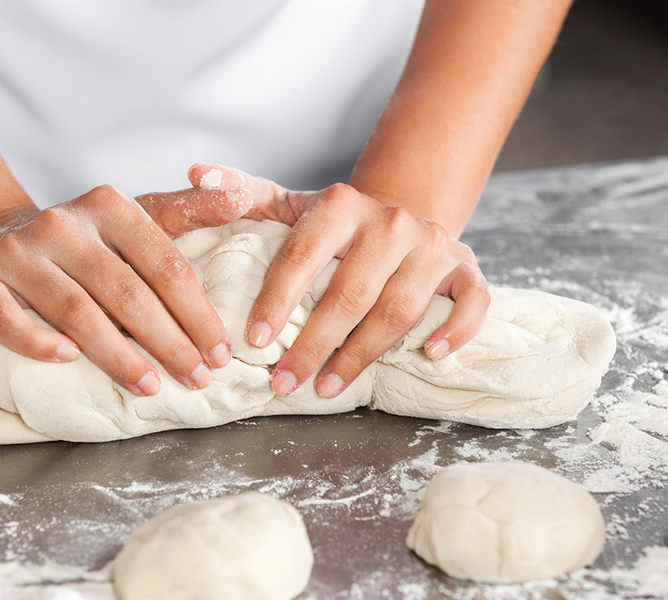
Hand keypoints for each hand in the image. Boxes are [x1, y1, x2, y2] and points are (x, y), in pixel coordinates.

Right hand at [0, 168, 251, 396]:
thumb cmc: (78, 241)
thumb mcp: (130, 218)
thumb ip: (185, 211)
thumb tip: (242, 199)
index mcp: (108, 206)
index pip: (165, 264)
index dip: (196, 313)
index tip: (219, 353)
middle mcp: (62, 225)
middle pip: (126, 292)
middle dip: (168, 341)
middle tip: (196, 378)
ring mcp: (18, 253)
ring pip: (75, 310)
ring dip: (117, 354)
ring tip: (151, 385)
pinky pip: (9, 318)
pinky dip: (37, 341)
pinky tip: (68, 361)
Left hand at [190, 166, 489, 398]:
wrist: (400, 215)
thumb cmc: (335, 226)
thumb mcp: (289, 207)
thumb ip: (242, 193)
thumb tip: (196, 174)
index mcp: (341, 205)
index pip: (304, 254)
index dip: (277, 299)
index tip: (254, 341)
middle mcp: (390, 222)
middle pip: (351, 293)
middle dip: (313, 344)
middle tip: (283, 382)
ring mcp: (432, 245)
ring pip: (401, 308)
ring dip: (362, 355)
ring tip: (326, 388)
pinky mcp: (465, 268)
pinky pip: (471, 302)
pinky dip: (455, 331)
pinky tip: (428, 355)